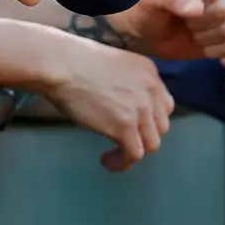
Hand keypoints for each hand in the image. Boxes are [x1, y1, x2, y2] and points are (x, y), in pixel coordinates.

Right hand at [41, 36, 175, 172]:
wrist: (61, 64)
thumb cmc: (73, 62)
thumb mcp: (113, 66)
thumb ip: (125, 84)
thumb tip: (120, 106)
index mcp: (148, 72)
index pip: (163, 105)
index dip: (150, 120)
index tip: (135, 126)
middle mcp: (150, 89)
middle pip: (162, 126)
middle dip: (144, 136)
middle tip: (124, 141)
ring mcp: (140, 108)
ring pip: (152, 144)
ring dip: (134, 153)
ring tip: (115, 155)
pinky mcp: (125, 125)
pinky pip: (134, 154)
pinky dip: (122, 163)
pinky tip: (107, 161)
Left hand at [110, 0, 224, 60]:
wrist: (141, 31)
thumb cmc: (142, 6)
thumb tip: (197, 9)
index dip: (197, 0)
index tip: (176, 4)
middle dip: (199, 20)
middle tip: (181, 20)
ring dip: (204, 35)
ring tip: (187, 29)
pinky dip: (211, 49)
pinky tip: (196, 41)